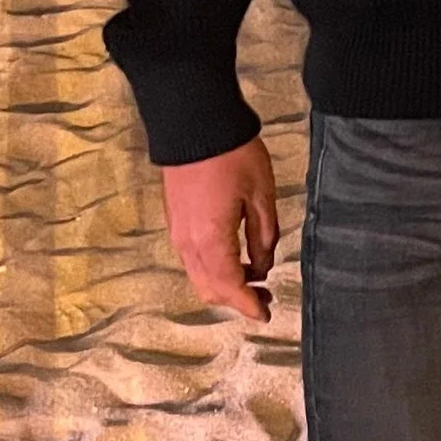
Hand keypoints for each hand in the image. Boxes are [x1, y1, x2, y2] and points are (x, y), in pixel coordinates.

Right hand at [161, 137, 281, 324]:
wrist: (195, 126)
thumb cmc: (233, 156)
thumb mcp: (261, 195)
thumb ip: (264, 236)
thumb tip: (263, 267)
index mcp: (211, 239)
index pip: (229, 286)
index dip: (248, 305)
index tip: (265, 315)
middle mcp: (188, 243)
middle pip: (210, 288)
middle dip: (237, 299)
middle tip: (265, 297)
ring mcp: (177, 233)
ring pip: (199, 276)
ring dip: (224, 284)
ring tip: (254, 277)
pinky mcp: (175, 222)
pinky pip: (192, 260)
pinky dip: (213, 269)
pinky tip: (236, 258)